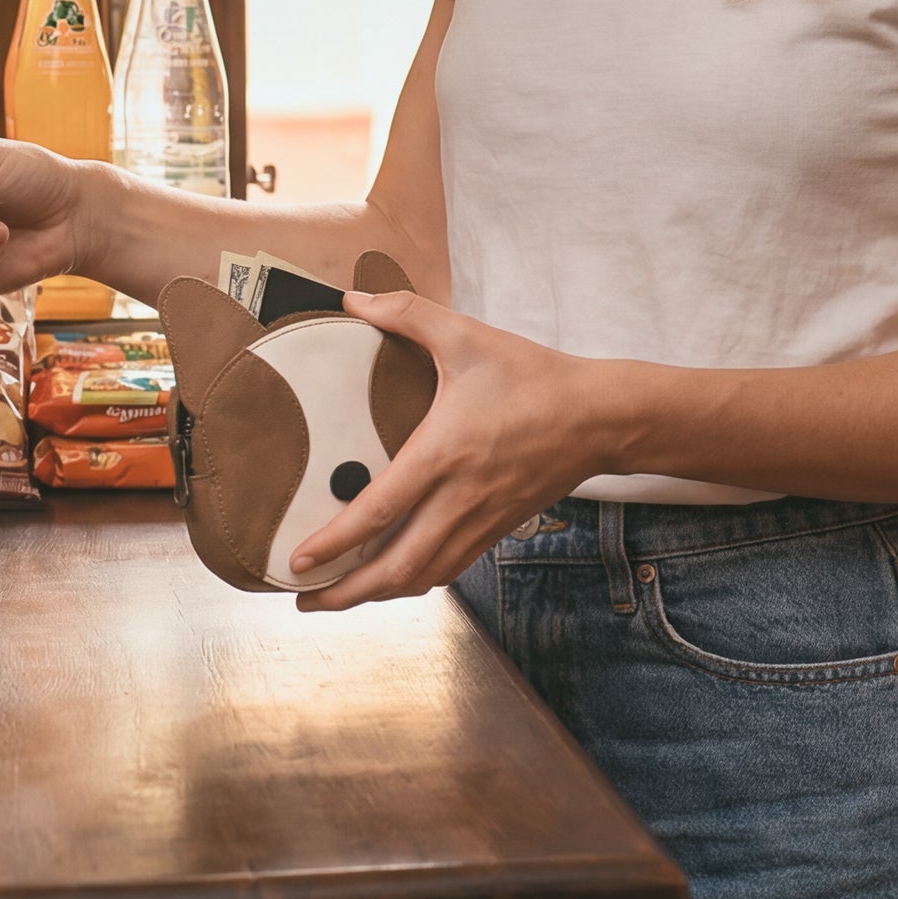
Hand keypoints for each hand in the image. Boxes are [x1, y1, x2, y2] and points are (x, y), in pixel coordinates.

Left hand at [289, 291, 612, 610]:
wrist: (600, 417)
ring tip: (337, 598)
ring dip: (375, 596)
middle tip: (302, 599)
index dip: (333, 543)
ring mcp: (481, 520)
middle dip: (344, 593)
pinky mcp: (497, 528)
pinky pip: (448, 569)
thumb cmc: (535, 377)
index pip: (378, 512)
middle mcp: (460, 498)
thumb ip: (408, 313)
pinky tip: (391, 579)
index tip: (297, 559)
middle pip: (395, 568)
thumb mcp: (468, 335)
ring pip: (421, 578)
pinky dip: (412, 583)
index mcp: (444, 453)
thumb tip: (354, 299)